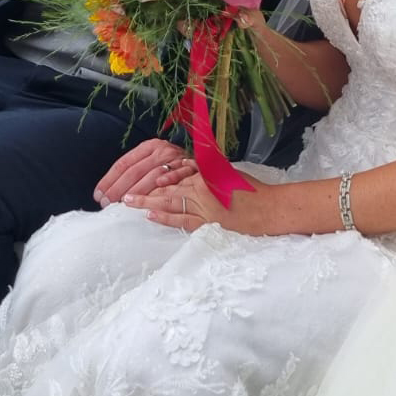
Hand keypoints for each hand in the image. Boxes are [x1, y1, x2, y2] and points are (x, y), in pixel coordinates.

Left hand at [95, 138, 195, 206]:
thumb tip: (107, 191)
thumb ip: (135, 172)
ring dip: (138, 191)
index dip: (109, 179)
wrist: (206, 163)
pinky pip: (178, 175)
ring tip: (125, 204)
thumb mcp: (153, 162)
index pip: (124, 163)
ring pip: (153, 175)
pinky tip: (157, 191)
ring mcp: (177, 158)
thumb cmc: (173, 167)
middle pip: (135, 170)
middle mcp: (162, 150)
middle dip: (119, 188)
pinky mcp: (191, 167)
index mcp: (149, 146)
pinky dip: (168, 181)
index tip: (98, 194)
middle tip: (107, 203)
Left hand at [126, 173, 268, 234]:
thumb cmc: (251, 190)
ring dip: (149, 204)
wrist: (270, 209)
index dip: (155, 178)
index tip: (139, 179)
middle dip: (145, 191)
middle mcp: (202, 189)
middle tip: (124, 194)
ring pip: (171, 203)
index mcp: (206, 174)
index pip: (175, 175)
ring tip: (130, 204)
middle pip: (168, 189)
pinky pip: (183, 220)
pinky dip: (166, 218)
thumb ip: (206, 171)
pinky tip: (151, 216)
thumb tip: (186, 170)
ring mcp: (205, 208)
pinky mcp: (209, 224)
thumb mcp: (227, 173)